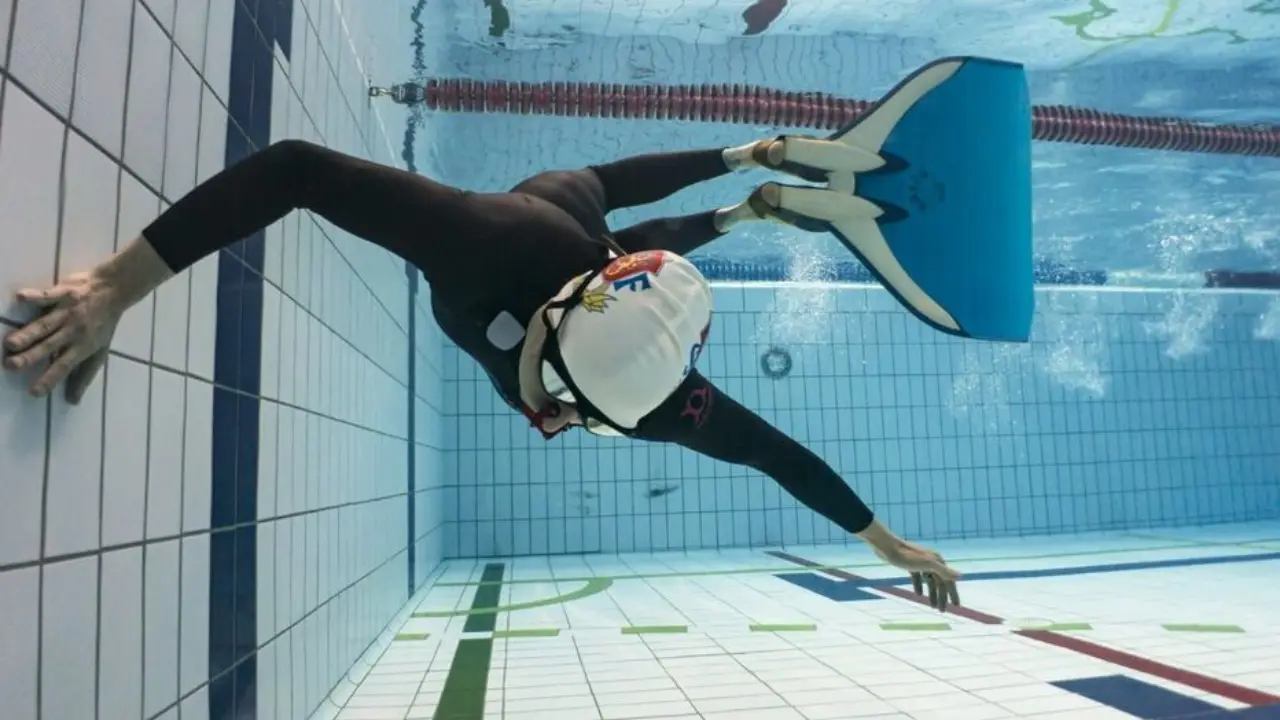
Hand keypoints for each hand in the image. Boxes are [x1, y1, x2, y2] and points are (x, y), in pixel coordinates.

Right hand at [3, 270, 124, 402]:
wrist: (114, 290)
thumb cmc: (103, 324)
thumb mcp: (100, 351)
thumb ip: (84, 376)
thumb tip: (73, 401)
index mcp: (82, 346)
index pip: (64, 366)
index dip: (50, 378)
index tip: (33, 392)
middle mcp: (73, 330)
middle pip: (50, 345)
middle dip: (30, 356)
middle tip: (10, 365)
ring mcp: (68, 311)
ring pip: (46, 324)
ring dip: (28, 333)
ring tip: (10, 343)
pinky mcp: (65, 292)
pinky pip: (49, 295)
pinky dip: (36, 297)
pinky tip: (21, 297)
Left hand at [875, 540, 960, 611]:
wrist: (887, 547)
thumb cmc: (907, 556)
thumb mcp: (927, 564)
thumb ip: (944, 571)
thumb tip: (961, 577)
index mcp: (938, 561)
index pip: (949, 580)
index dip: (953, 593)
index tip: (956, 606)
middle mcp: (932, 561)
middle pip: (939, 582)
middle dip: (942, 597)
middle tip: (941, 611)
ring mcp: (920, 563)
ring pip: (929, 581)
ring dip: (932, 594)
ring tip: (932, 607)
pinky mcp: (910, 564)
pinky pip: (918, 577)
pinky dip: (919, 586)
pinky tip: (918, 594)